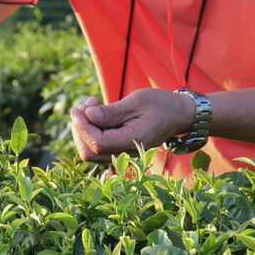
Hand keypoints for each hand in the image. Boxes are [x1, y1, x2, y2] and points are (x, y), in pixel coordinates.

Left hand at [70, 89, 194, 161]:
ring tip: (90, 105)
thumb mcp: (137, 101)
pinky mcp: (117, 149)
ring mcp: (121, 153)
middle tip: (83, 105)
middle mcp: (126, 152)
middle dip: (79, 129)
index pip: (98, 143)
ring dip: (82, 129)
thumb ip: (111, 112)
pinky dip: (89, 130)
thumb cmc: (160, 105)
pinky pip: (96, 146)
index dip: (83, 127)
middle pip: (89, 152)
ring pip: (89, 152)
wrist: (177, 115)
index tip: (77, 109)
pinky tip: (94, 112)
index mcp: (133, 141)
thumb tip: (88, 115)